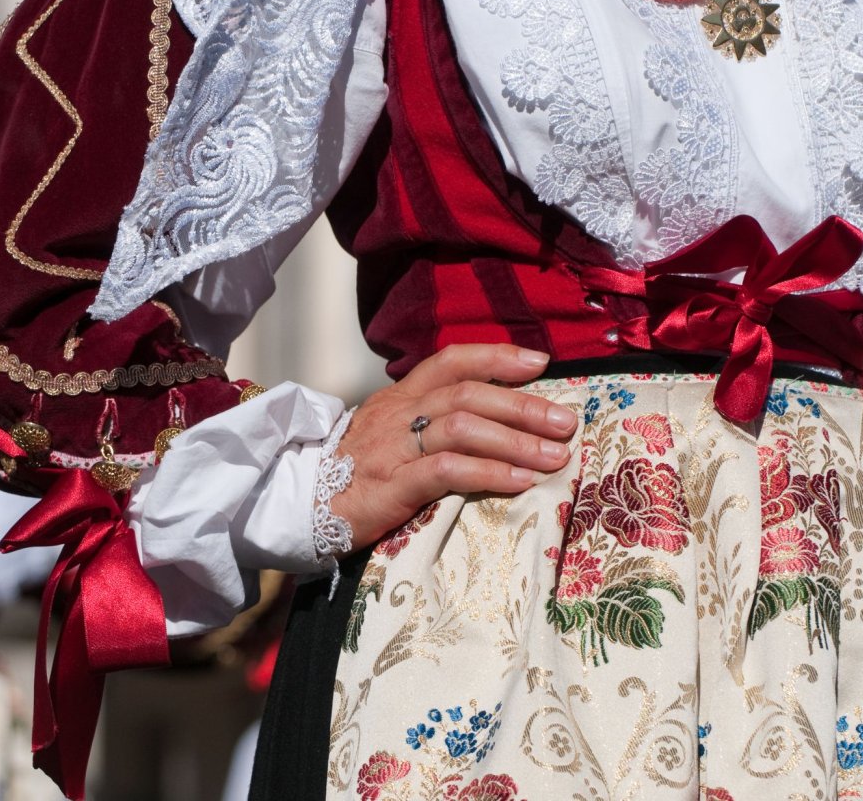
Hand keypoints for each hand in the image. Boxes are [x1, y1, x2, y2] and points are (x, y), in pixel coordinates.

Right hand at [330, 344, 577, 548]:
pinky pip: (446, 471)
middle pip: (468, 394)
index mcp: (399, 396)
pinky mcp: (390, 486)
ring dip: (516, 441)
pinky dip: (488, 473)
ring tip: (554, 457)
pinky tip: (518, 482)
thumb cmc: (351, 473)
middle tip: (565, 423)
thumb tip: (490, 419)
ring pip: (462, 428)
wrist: (297, 506)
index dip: (497, 356)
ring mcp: (392, 448)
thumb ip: (427, 420)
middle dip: (523, 406)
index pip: (451, 361)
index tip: (540, 363)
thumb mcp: (387, 432)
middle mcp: (397, 413)